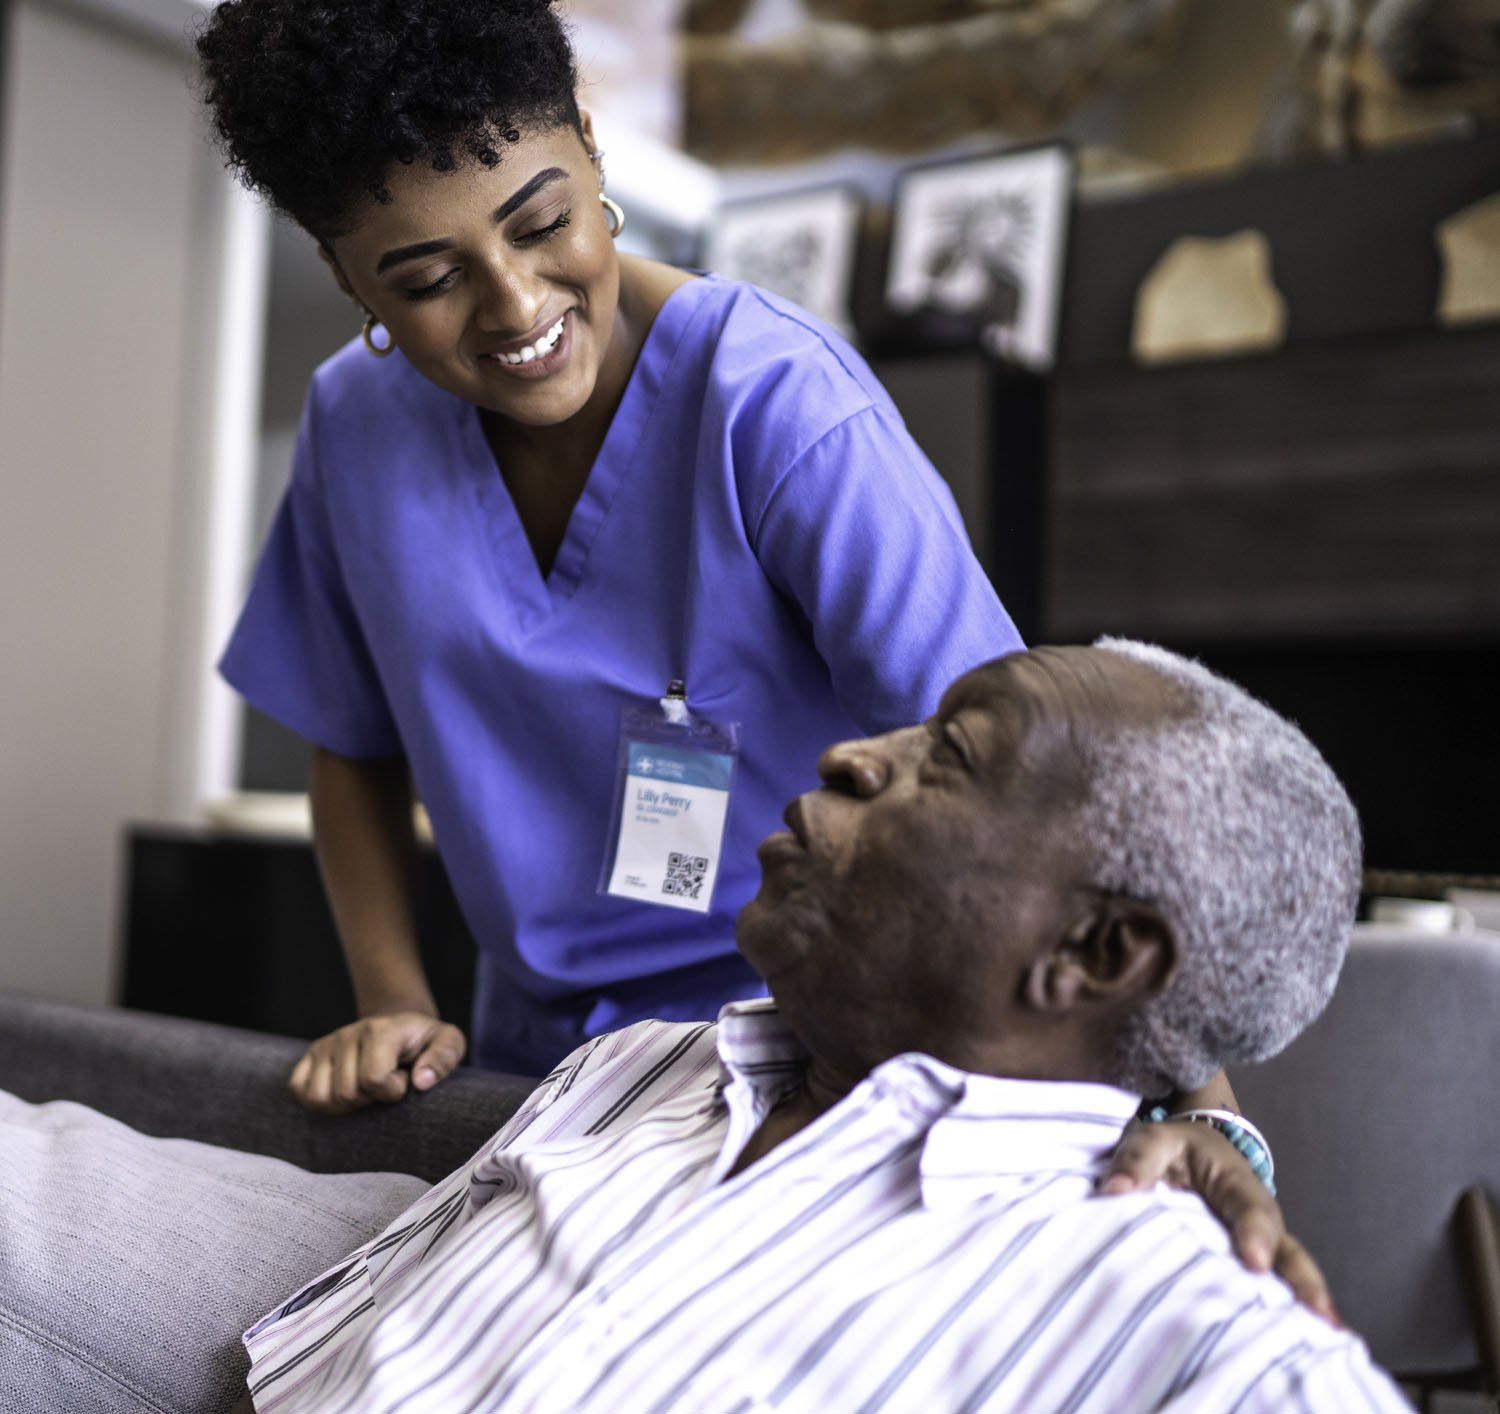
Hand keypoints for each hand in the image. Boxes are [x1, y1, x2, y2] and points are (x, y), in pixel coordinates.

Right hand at [288, 1011, 466, 1113]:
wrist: (400, 1026)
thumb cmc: (425, 1041)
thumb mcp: (448, 1042)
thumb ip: (443, 1058)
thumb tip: (421, 1082)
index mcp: (382, 1029)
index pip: (374, 1078)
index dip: (393, 1090)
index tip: (404, 1080)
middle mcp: (348, 1033)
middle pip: (345, 1092)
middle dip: (369, 1099)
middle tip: (384, 1086)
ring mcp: (326, 1044)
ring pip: (319, 1096)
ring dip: (344, 1104)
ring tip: (365, 1090)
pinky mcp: (311, 1056)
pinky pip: (299, 1090)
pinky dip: (319, 1101)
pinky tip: (342, 1092)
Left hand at [1099, 1119, 1338, 1325]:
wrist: (1191, 1150)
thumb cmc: (1173, 1149)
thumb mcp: (1152, 1141)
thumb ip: (1136, 1162)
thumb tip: (1114, 1191)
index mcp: (1234, 1180)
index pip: (1248, 1207)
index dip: (1254, 1233)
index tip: (1255, 1261)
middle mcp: (1258, 1215)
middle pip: (1285, 1246)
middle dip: (1301, 1278)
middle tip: (1317, 1311)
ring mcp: (1259, 1243)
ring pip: (1288, 1271)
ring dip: (1306, 1301)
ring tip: (1327, 1334)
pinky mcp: (1249, 1265)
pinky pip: (1273, 1289)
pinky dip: (1288, 1313)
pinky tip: (1300, 1344)